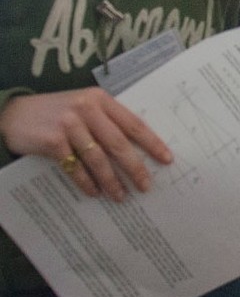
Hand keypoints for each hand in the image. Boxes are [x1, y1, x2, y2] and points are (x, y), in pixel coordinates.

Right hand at [0, 88, 171, 200]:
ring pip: (98, 158)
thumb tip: (135, 149)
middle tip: (146, 186)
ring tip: (121, 196)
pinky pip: (75, 166)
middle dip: (135, 167)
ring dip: (111, 180)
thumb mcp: (83, 107)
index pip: (133, 123)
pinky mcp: (52, 140)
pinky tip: (94, 192)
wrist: (13, 114)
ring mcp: (69, 124)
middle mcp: (87, 109)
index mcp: (101, 100)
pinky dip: (86, 181)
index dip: (152, 143)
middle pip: (118, 143)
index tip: (166, 159)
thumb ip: (106, 120)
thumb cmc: (55, 113)